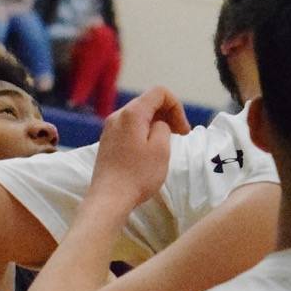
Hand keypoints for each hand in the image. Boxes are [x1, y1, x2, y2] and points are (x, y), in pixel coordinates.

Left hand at [90, 87, 189, 211]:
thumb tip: (159, 124)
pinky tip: (149, 150)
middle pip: (148, 102)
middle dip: (168, 115)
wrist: (109, 198)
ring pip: (138, 116)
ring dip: (156, 124)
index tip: (182, 130)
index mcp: (132, 113)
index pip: (159, 92)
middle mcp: (118, 116)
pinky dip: (144, 132)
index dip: (176, 106)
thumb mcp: (161, 149)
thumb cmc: (137, 175)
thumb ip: (164, 128)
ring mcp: (110, 129)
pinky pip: (130, 128)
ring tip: (165, 144)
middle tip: (180, 136)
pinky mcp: (108, 142)